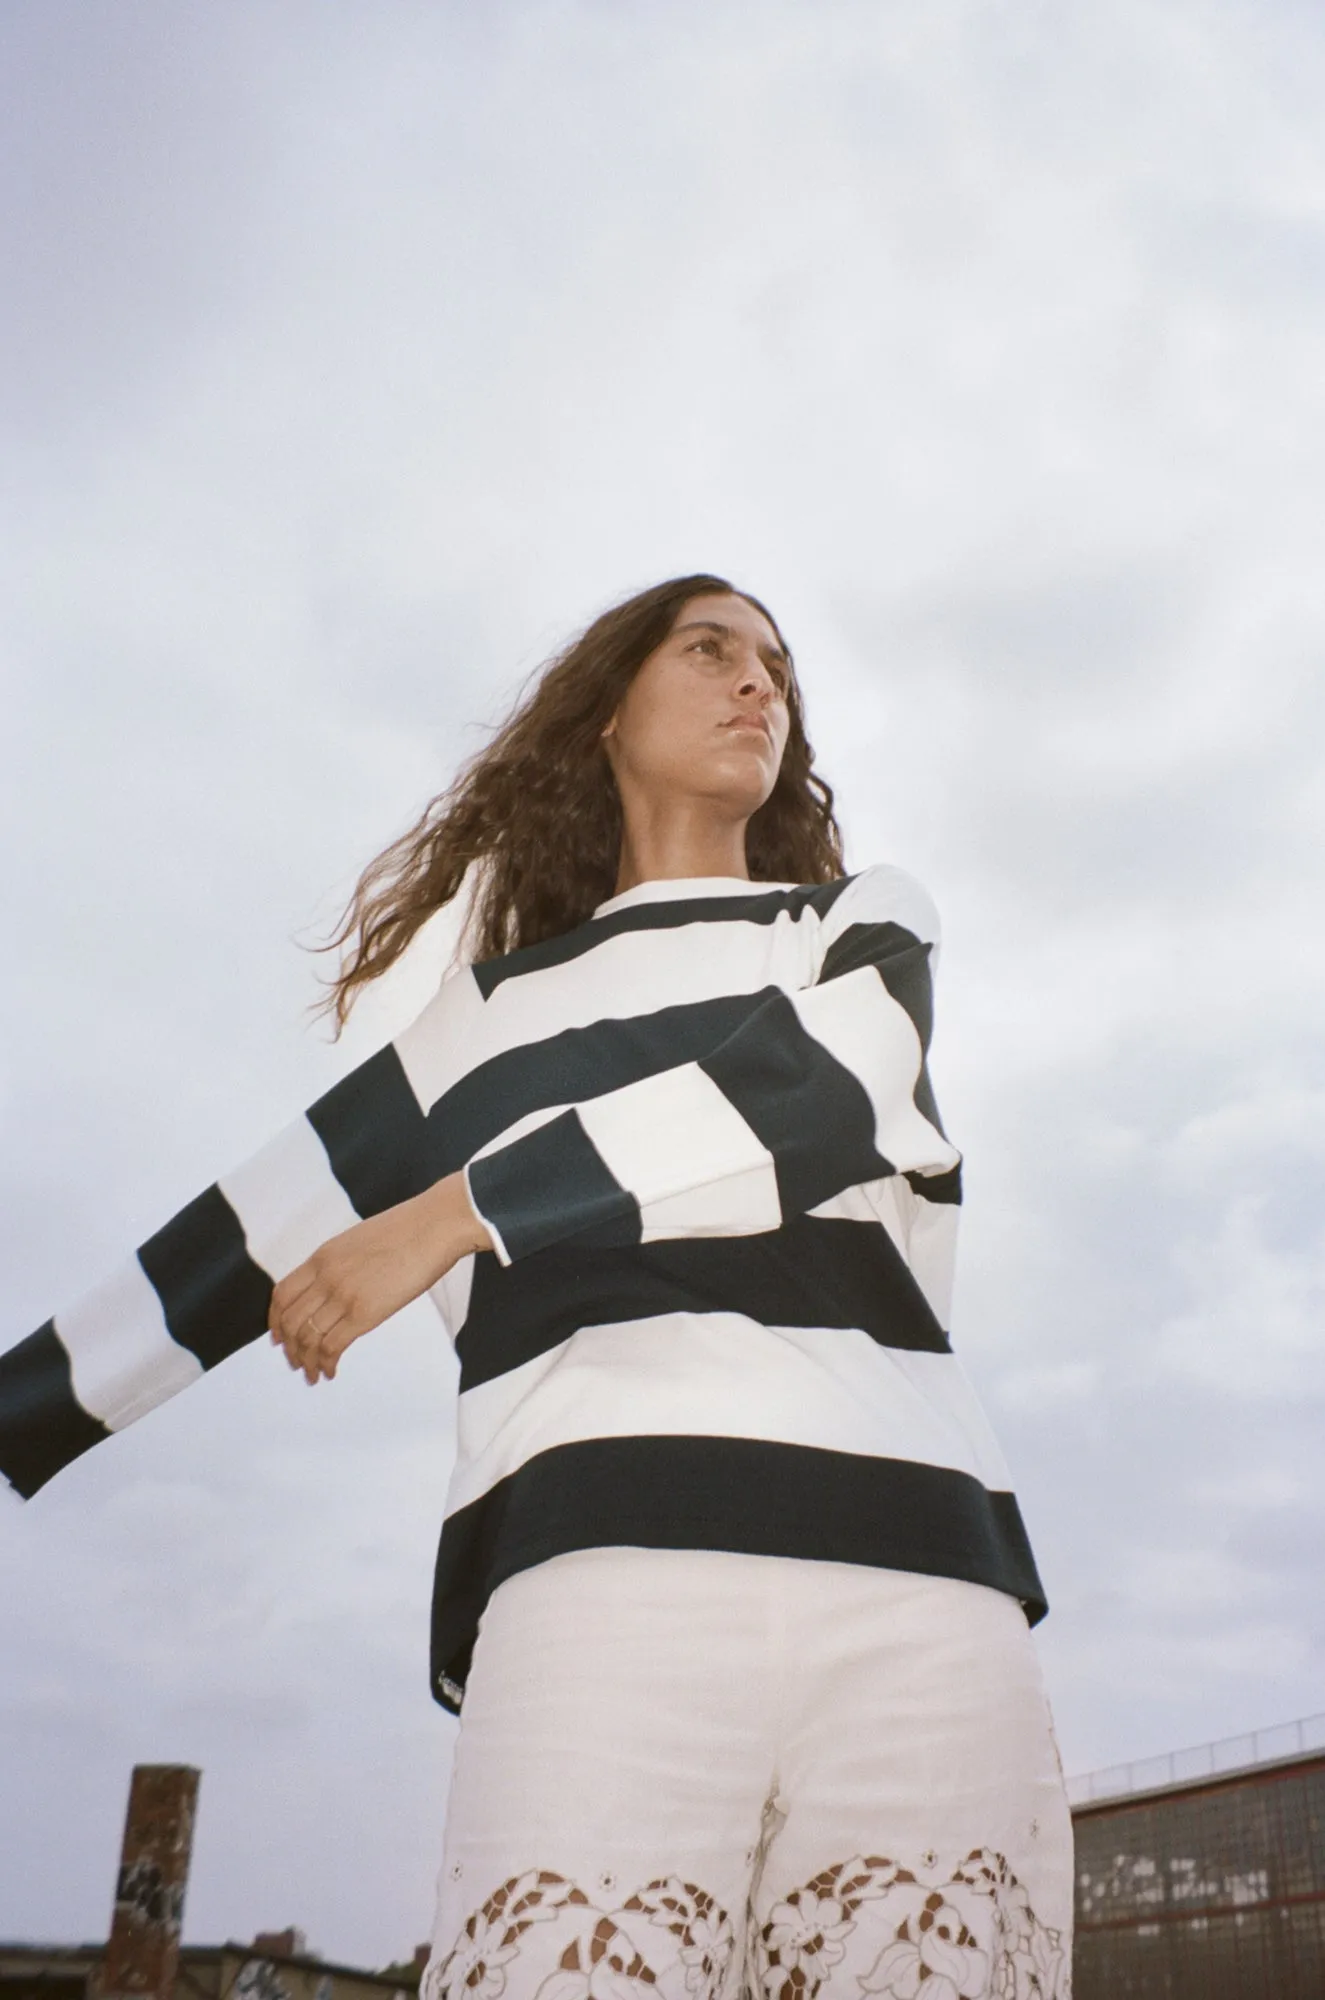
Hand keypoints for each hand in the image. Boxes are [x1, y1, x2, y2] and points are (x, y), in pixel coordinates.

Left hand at [267, 1171, 490, 1383]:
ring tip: (313, 1374)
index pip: (282, 1294)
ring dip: (306, 1361)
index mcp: (323, 1256)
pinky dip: (326, 1364)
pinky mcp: (363, 1313)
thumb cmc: (408, 1229)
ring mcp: (343, 1295)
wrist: (434, 1226)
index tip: (278, 1336)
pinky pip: (331, 1346)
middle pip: (290, 1320)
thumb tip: (336, 1287)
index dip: (275, 1320)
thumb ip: (340, 1264)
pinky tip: (332, 1371)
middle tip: (296, 1362)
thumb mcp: (358, 1240)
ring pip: (307, 1338)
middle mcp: (325, 1276)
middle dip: (290, 1348)